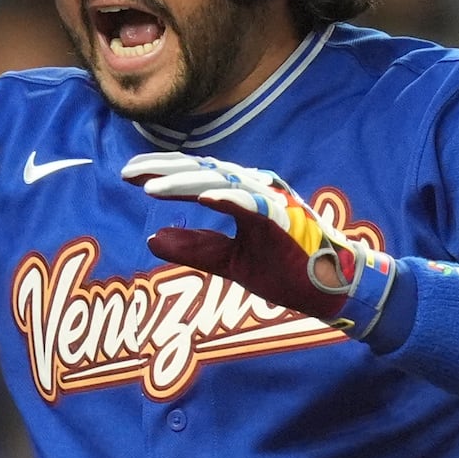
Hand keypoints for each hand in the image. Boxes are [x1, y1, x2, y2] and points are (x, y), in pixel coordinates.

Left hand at [121, 152, 392, 329]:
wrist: (332, 288)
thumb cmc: (287, 270)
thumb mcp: (230, 261)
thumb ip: (195, 248)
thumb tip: (152, 237)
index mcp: (244, 194)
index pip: (196, 175)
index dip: (162, 172)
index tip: (128, 174)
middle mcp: (256, 189)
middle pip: (203, 171)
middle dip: (163, 169)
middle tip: (126, 171)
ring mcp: (272, 200)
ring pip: (222, 182)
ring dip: (185, 182)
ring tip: (151, 187)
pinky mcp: (285, 219)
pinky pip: (254, 203)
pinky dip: (229, 196)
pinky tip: (204, 194)